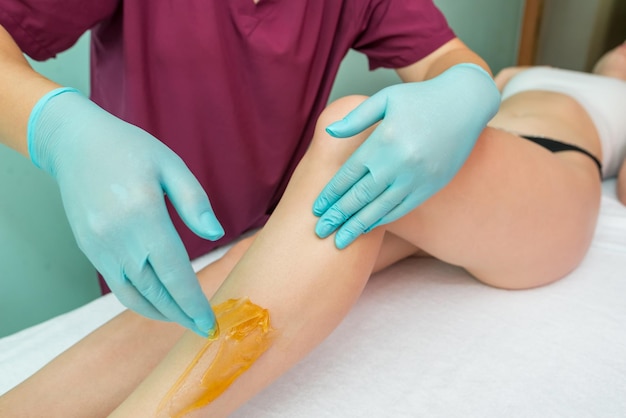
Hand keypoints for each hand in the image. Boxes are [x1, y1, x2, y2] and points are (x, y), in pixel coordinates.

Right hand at [28, 88, 223, 336]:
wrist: (76, 142)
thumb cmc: (130, 149)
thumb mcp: (170, 165)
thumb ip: (194, 201)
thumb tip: (216, 234)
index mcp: (144, 217)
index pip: (174, 273)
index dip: (193, 302)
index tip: (210, 321)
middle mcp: (119, 239)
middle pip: (155, 291)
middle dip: (181, 314)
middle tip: (203, 329)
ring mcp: (100, 247)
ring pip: (133, 294)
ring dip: (160, 312)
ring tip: (183, 320)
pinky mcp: (89, 248)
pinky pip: (116, 285)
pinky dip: (137, 300)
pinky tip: (155, 303)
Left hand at [313, 64, 499, 248]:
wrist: (466, 103)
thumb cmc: (421, 98)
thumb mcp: (386, 98)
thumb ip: (356, 118)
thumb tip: (331, 133)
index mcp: (384, 141)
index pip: (349, 174)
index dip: (331, 193)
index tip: (316, 208)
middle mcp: (399, 163)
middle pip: (361, 196)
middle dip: (338, 216)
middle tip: (321, 231)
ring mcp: (417, 177)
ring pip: (381, 208)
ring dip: (358, 226)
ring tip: (340, 241)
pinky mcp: (432, 185)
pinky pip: (403, 207)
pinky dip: (384, 219)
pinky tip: (368, 227)